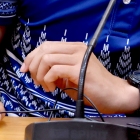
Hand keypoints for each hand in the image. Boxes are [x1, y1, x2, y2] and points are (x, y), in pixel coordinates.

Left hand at [20, 41, 138, 113]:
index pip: (46, 45)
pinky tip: (53, 88)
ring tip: (47, 86)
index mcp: (74, 48)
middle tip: (36, 80)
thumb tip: (36, 71)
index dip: (31, 57)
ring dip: (40, 75)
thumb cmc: (94, 87)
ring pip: (46, 59)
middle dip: (33, 65)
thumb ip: (56, 70)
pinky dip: (48, 80)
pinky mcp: (79, 69)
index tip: (25, 69)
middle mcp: (77, 49)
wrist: (114, 95)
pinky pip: (54, 70)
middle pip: (44, 49)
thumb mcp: (71, 76)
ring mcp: (78, 58)